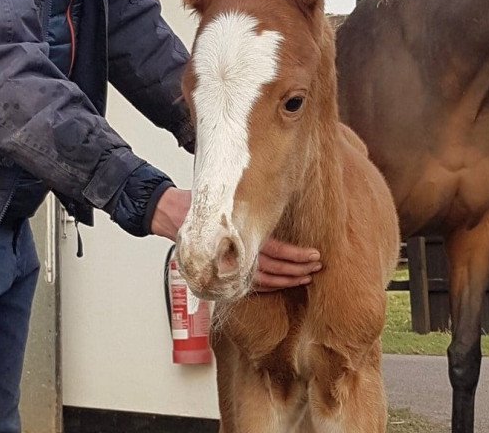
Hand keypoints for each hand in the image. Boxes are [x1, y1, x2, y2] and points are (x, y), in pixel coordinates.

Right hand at [151, 189, 321, 290]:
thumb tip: (274, 202)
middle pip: (274, 269)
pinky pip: (252, 284)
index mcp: (238, 239)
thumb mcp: (224, 203)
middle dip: (298, 270)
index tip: (313, 256)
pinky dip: (270, 285)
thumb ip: (248, 210)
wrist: (171, 215)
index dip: (295, 256)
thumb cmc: (198, 207)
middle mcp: (234, 258)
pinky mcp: (226, 272)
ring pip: (265, 280)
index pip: (274, 251)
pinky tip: (283, 282)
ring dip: (288, 280)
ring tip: (307, 276)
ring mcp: (230, 268)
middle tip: (318, 267)